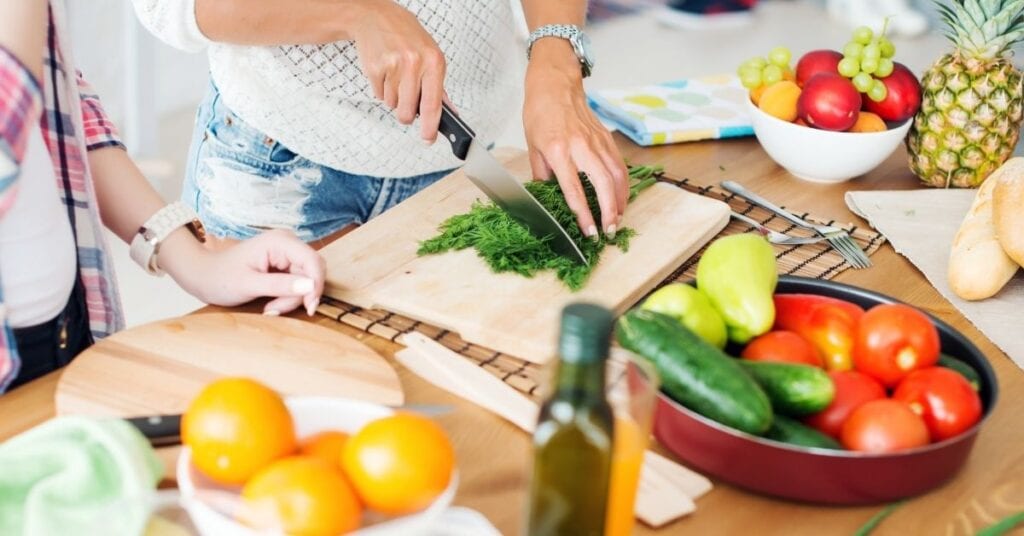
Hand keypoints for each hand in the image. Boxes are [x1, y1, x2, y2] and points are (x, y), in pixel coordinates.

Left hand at [163, 229, 325, 315]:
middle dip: (299, 295)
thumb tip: (311, 286)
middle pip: (311, 272)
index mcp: (279, 241)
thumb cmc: (220, 277)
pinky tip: (272, 303)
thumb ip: (280, 285)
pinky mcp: (285, 264)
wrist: (204, 276)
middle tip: (275, 310)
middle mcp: (287, 243)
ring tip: (270, 308)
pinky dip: (288, 297)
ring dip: (292, 299)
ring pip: (307, 280)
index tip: (309, 308)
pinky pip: (299, 283)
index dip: (316, 285)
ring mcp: (287, 253)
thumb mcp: (249, 284)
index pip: (313, 261)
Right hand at [349, 0, 446, 142]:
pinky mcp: (375, 68)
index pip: (434, 104)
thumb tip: (448, 112)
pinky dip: (381, 89)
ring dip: (394, 97)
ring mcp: (393, 66)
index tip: (429, 139)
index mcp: (434, 62)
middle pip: (408, 112)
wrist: (377, 16)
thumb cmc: (407, 37)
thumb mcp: (431, 55)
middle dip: (406, 114)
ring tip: (396, 76)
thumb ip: (439, 86)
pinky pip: (378, 95)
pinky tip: (385, 71)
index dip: (431, 127)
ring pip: (392, 105)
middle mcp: (415, 64)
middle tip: (407, 100)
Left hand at [523, 40, 627, 237]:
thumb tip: (547, 198)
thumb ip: (542, 175)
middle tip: (609, 230)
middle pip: (602, 185)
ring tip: (618, 219)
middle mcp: (581, 147)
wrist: (555, 85)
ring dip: (620, 200)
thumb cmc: (540, 113)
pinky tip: (621, 197)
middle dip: (608, 212)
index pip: (574, 190)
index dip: (584, 214)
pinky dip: (623, 184)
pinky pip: (619, 165)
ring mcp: (597, 142)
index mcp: (558, 151)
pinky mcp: (606, 138)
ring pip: (616, 176)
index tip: (589, 232)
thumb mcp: (533, 147)